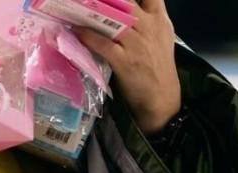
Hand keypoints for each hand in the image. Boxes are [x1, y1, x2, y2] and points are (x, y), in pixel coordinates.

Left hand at [76, 0, 181, 133]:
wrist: (161, 98)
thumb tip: (128, 7)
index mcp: (159, 18)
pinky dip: (88, 36)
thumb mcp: (161, 36)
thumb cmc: (158, 67)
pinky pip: (103, 44)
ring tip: (76, 6)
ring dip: (93, 11)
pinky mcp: (124, 61)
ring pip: (113, 18)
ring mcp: (135, 44)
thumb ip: (149, 19)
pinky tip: (77, 31)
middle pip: (127, 1)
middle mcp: (148, 26)